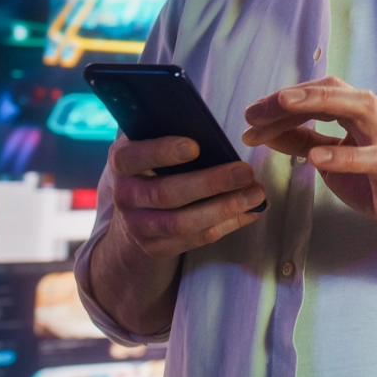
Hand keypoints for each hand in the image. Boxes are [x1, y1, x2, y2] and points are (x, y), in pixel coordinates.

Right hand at [107, 135, 266, 258]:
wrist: (134, 211)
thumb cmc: (154, 164)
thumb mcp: (151, 144)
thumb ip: (170, 133)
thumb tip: (210, 129)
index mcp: (121, 162)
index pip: (133, 157)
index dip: (161, 152)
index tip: (195, 146)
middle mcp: (125, 196)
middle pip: (166, 193)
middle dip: (209, 183)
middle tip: (244, 172)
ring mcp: (139, 227)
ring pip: (182, 223)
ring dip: (224, 208)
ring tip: (256, 194)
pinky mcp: (158, 247)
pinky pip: (196, 238)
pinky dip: (228, 224)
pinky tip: (250, 211)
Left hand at [242, 78, 376, 252]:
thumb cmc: (374, 184)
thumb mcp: (331, 160)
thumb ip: (304, 142)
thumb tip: (267, 131)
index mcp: (357, 112)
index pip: (318, 95)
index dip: (282, 103)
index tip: (251, 116)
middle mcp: (375, 117)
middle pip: (333, 92)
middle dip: (292, 98)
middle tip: (255, 112)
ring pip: (357, 107)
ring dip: (319, 103)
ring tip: (284, 106)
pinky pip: (371, 157)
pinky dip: (344, 155)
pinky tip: (316, 158)